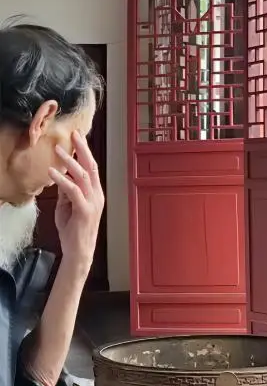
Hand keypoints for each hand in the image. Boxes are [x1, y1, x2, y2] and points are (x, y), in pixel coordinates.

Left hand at [49, 131, 103, 273]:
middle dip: (82, 149)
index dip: (85, 151)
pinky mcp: (84, 211)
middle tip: (73, 134)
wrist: (79, 251)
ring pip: (82, 177)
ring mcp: (92, 203)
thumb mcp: (67, 206)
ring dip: (69, 161)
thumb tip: (60, 177)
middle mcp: (97, 196)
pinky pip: (73, 191)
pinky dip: (61, 180)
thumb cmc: (73, 231)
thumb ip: (66, 192)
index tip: (77, 137)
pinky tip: (52, 172)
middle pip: (91, 167)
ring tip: (57, 150)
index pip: (91, 168)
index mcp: (95, 194)